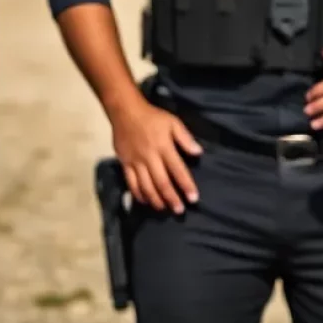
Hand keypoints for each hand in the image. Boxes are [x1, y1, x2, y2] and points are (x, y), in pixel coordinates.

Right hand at [110, 99, 202, 214]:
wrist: (125, 111)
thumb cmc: (152, 117)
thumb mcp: (173, 122)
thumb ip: (185, 138)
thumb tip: (198, 152)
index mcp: (164, 147)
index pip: (178, 170)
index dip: (186, 185)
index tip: (193, 198)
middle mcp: (150, 157)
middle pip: (162, 182)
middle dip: (172, 198)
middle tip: (179, 211)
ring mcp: (136, 162)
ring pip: (146, 186)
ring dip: (156, 200)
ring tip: (164, 209)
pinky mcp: (125, 164)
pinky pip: (131, 183)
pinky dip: (139, 195)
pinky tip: (146, 201)